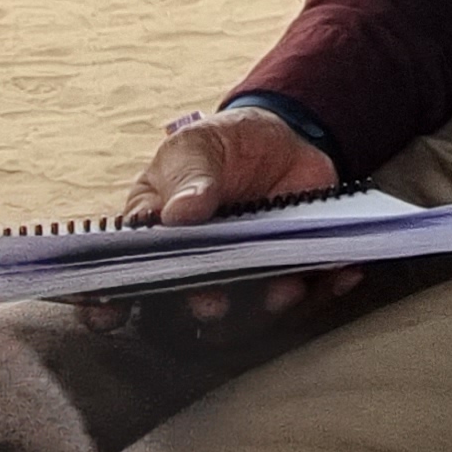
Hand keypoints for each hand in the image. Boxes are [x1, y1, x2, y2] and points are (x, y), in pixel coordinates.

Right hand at [81, 108, 348, 333]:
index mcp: (153, 246)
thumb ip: (187, 178)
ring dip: (265, 306)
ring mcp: (243, 277)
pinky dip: (326, 285)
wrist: (278, 137)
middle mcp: (193, 274)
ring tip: (285, 288)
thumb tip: (179, 213)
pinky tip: (344, 272)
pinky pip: (306, 291)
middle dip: (197, 310)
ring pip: (247, 314)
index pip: (118, 286)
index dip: (107, 305)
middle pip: (183, 312)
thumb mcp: (197, 147)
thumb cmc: (218, 148)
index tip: (110, 312)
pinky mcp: (287, 271)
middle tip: (210, 302)